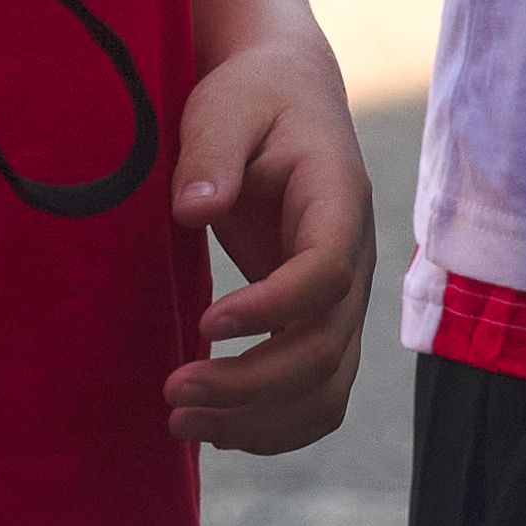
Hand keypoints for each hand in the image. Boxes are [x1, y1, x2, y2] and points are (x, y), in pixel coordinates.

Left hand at [162, 39, 372, 451]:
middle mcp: (354, 260)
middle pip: (324, 349)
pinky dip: (273, 427)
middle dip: (248, 385)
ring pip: (326, 389)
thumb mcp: (226, 104)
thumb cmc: (253, 98)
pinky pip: (317, 396)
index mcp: (339, 201)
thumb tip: (195, 210)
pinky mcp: (319, 323)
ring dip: (258, 420)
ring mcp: (341, 300)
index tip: (204, 323)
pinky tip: (215, 427)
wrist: (286, 97)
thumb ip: (212, 152)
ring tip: (180, 423)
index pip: (327, 274)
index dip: (271, 308)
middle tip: (172, 391)